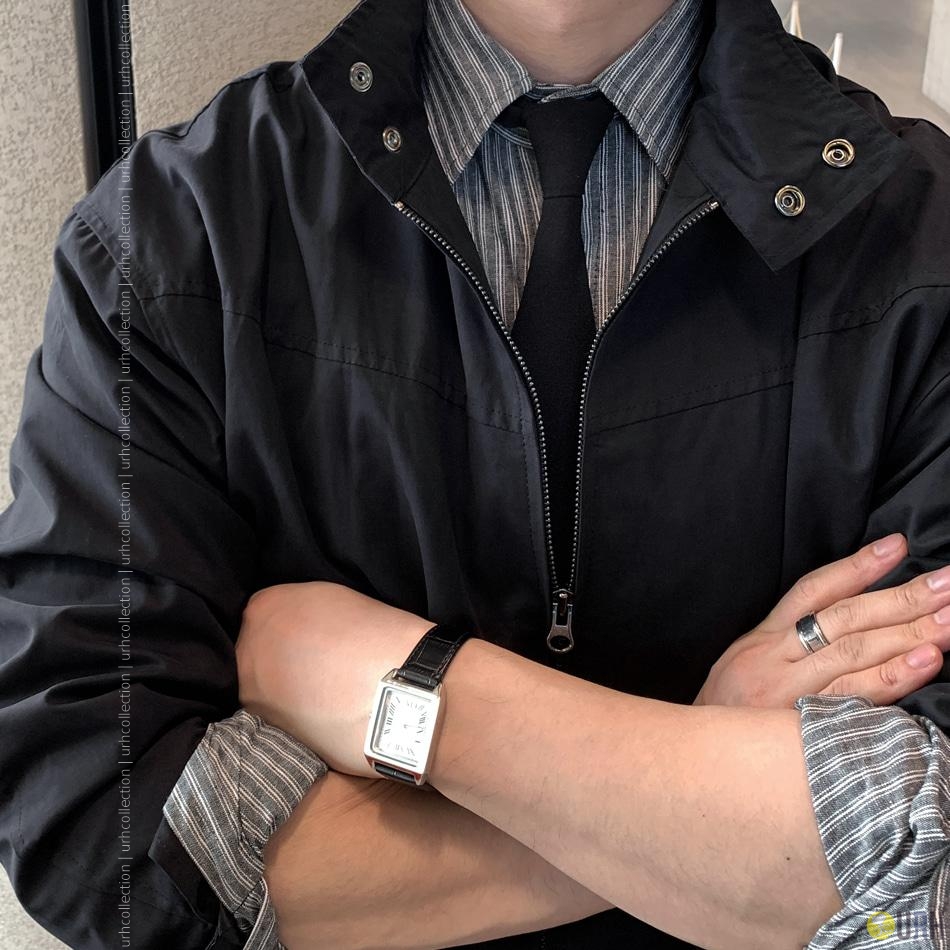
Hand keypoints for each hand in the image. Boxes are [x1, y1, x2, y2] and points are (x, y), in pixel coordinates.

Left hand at [236, 581, 433, 776]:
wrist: (397, 693)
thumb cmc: (377, 637)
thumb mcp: (335, 600)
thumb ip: (303, 610)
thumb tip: (299, 628)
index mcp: (265, 606)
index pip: (266, 613)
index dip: (290, 625)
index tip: (312, 636)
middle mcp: (247, 646)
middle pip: (256, 649)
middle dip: (279, 657)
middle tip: (317, 666)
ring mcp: (251, 690)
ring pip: (262, 685)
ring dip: (284, 690)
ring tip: (322, 694)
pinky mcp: (265, 729)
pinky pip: (275, 714)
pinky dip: (293, 715)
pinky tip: (323, 713)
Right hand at [695, 533, 949, 706]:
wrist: (696, 763)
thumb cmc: (728, 716)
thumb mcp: (744, 666)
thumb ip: (787, 644)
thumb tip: (846, 623)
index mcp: (764, 639)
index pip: (814, 592)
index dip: (857, 568)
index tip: (897, 546)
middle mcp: (776, 657)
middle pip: (845, 618)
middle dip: (902, 598)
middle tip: (948, 582)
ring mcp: (789, 690)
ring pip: (855, 651)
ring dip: (909, 632)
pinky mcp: (801, 724)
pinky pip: (854, 698)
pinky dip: (893, 678)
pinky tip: (926, 662)